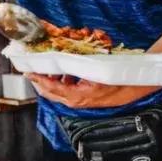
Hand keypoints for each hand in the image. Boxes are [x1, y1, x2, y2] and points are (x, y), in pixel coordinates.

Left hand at [26, 74, 158, 108]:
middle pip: (49, 93)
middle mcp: (75, 101)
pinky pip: (67, 89)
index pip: (50, 88)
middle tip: (33, 67)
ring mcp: (80, 100)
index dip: (38, 78)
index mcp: (76, 96)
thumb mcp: (94, 68)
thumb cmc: (116, 78)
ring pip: (57, 91)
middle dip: (40, 80)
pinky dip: (61, 80)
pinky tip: (64, 70)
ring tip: (48, 66)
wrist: (133, 87)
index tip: (28, 70)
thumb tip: (58, 60)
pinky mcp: (84, 97)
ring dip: (50, 79)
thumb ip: (75, 66)